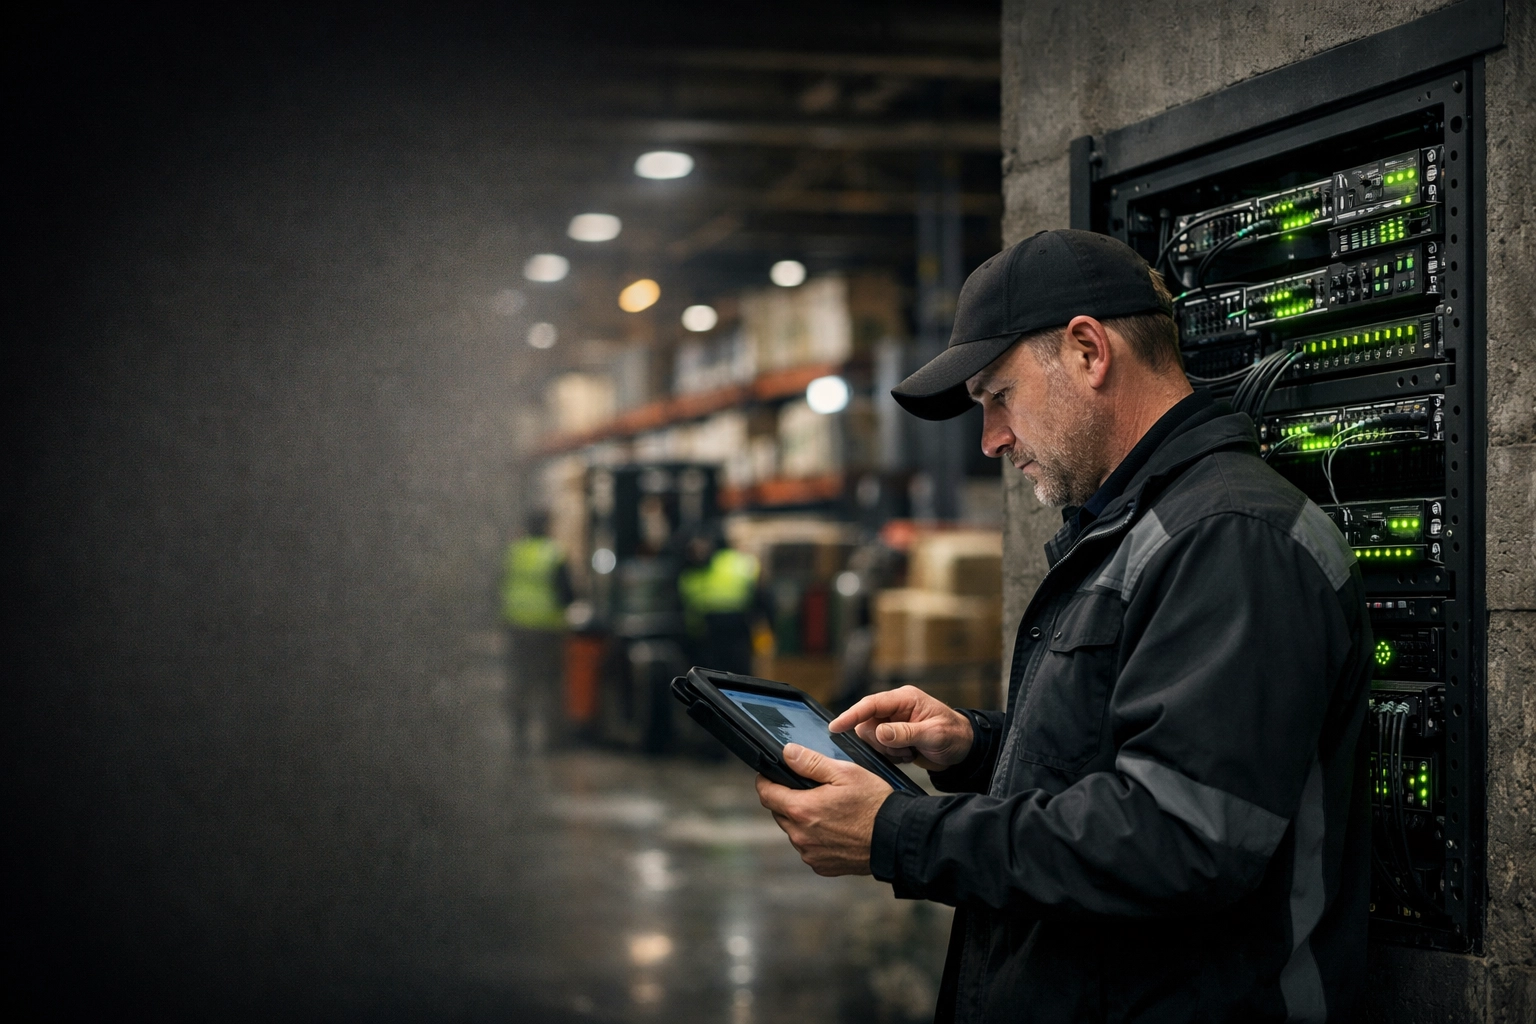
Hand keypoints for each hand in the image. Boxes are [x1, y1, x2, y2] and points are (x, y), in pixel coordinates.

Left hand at [755, 744, 892, 875]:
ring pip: (793, 831)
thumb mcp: (845, 773)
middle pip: (779, 812)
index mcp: (802, 810)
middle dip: (788, 799)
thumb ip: (811, 763)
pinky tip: (835, 829)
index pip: (766, 794)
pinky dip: (815, 838)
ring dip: (802, 820)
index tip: (771, 775)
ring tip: (828, 810)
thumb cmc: (874, 804)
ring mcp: (810, 853)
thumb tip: (787, 753)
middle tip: (811, 790)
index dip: (766, 781)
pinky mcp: (821, 866)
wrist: (896, 839)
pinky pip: (808, 848)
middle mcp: (800, 835)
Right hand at [828, 685, 973, 771]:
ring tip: (908, 752)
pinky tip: (908, 755)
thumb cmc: (954, 735)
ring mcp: (893, 722)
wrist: (964, 749)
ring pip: (870, 737)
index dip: (851, 715)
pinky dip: (890, 755)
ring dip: (886, 750)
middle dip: (880, 742)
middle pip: (866, 723)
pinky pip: (878, 747)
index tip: (836, 727)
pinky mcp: (893, 737)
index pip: (871, 704)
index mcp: (905, 699)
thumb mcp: (933, 734)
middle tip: (902, 750)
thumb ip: (906, 733)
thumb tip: (880, 733)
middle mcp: (895, 708)